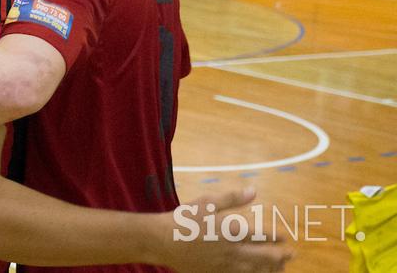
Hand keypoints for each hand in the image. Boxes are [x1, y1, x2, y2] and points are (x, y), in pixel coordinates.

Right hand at [161, 189, 291, 271]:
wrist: (164, 240)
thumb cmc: (185, 218)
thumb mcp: (207, 202)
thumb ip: (232, 198)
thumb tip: (253, 191)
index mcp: (232, 230)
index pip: (263, 235)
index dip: (277, 237)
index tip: (284, 237)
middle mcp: (233, 249)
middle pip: (266, 256)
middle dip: (282, 256)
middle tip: (291, 254)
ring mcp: (226, 265)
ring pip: (257, 270)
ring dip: (271, 269)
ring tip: (280, 267)